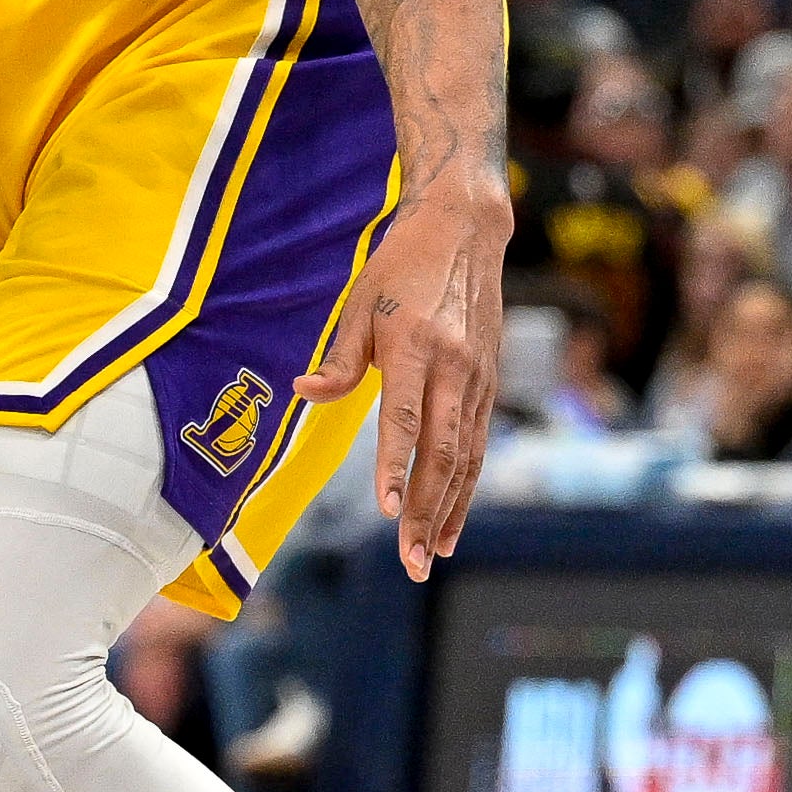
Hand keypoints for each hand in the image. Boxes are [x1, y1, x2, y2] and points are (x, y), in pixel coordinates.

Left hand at [304, 173, 508, 579]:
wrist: (465, 230)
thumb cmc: (400, 266)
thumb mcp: (358, 303)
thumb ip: (338, 359)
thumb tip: (302, 394)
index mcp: (415, 346)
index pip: (403, 418)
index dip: (394, 465)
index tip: (384, 508)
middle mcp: (453, 367)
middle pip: (441, 452)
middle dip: (424, 510)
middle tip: (410, 560)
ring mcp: (477, 378)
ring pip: (466, 457)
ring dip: (449, 510)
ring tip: (430, 555)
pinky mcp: (488, 382)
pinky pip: (477, 445)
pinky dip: (465, 487)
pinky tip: (450, 520)